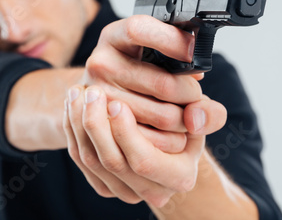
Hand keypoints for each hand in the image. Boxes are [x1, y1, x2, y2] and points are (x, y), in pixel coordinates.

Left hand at [63, 85, 224, 206]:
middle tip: (91, 91)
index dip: (126, 133)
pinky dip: (72, 129)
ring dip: (79, 123)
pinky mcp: (104, 184)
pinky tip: (73, 104)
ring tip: (78, 91)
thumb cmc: (188, 122)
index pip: (144, 161)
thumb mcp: (204, 115)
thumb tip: (193, 118)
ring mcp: (124, 190)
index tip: (116, 102)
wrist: (172, 140)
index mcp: (179, 177)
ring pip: (90, 160)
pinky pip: (80, 158)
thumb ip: (209, 114)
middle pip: (112, 162)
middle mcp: (152, 191)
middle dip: (96, 124)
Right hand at [82, 15, 223, 133]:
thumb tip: (197, 111)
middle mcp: (101, 63)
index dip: (172, 41)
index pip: (139, 30)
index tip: (194, 53)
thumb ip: (192, 74)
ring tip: (186, 115)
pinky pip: (156, 141)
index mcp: (114, 36)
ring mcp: (100, 97)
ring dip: (186, 121)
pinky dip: (174, 140)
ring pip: (164, 117)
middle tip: (194, 96)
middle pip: (164, 84)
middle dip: (191, 95)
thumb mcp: (159, 58)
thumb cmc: (140, 71)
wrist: (107, 93)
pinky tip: (174, 131)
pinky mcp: (107, 128)